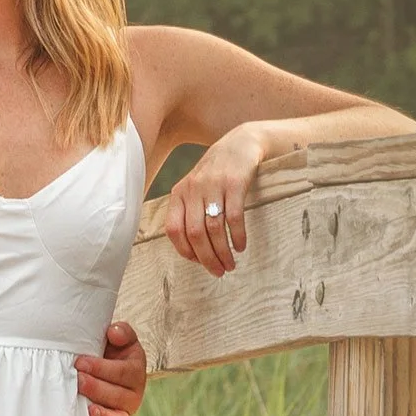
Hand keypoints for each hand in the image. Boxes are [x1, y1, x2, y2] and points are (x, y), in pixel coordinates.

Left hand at [75, 321, 147, 415]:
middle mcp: (133, 395)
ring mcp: (124, 414)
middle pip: (120, 396)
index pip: (123, 372)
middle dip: (98, 389)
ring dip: (103, 415)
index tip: (80, 362)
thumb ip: (120, 332)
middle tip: (78, 380)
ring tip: (87, 409)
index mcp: (135, 371)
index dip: (102, 368)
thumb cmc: (107, 352)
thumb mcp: (116, 338)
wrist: (101, 368)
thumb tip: (114, 333)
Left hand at [163, 123, 267, 277]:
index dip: (185, 251)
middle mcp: (193, 189)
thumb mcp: (195, 188)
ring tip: (231, 264)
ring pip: (213, 228)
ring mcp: (213, 185)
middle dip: (206, 258)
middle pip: (194, 233)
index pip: (174, 230)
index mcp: (179, 193)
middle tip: (219, 271)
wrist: (241, 144)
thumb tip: (193, 250)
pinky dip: (236, 236)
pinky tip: (241, 246)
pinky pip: (234, 216)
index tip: (199, 263)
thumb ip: (190, 212)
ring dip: (222, 252)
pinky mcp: (235, 183)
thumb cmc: (217, 173)